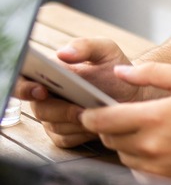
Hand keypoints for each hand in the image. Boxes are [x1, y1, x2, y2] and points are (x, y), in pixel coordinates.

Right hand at [15, 38, 142, 147]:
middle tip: (80, 107)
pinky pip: (65, 138)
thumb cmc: (115, 71)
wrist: (134, 94)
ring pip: (54, 125)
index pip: (22, 80)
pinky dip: (81, 133)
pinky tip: (95, 124)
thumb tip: (62, 53)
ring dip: (75, 121)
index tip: (40, 90)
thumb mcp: (106, 51)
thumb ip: (85, 46)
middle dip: (60, 109)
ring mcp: (53, 117)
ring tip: (94, 113)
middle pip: (40, 108)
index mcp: (49, 73)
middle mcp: (46, 96)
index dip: (24, 87)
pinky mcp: (63, 135)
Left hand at [77, 62, 170, 184]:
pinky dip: (137, 156)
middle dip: (107, 126)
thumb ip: (152, 71)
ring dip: (123, 141)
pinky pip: (133, 166)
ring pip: (119, 152)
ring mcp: (152, 165)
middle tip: (119, 116)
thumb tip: (118, 72)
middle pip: (107, 137)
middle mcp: (148, 145)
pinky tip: (156, 145)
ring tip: (144, 129)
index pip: (101, 119)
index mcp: (152, 117)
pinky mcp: (156, 179)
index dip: (89, 114)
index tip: (89, 110)